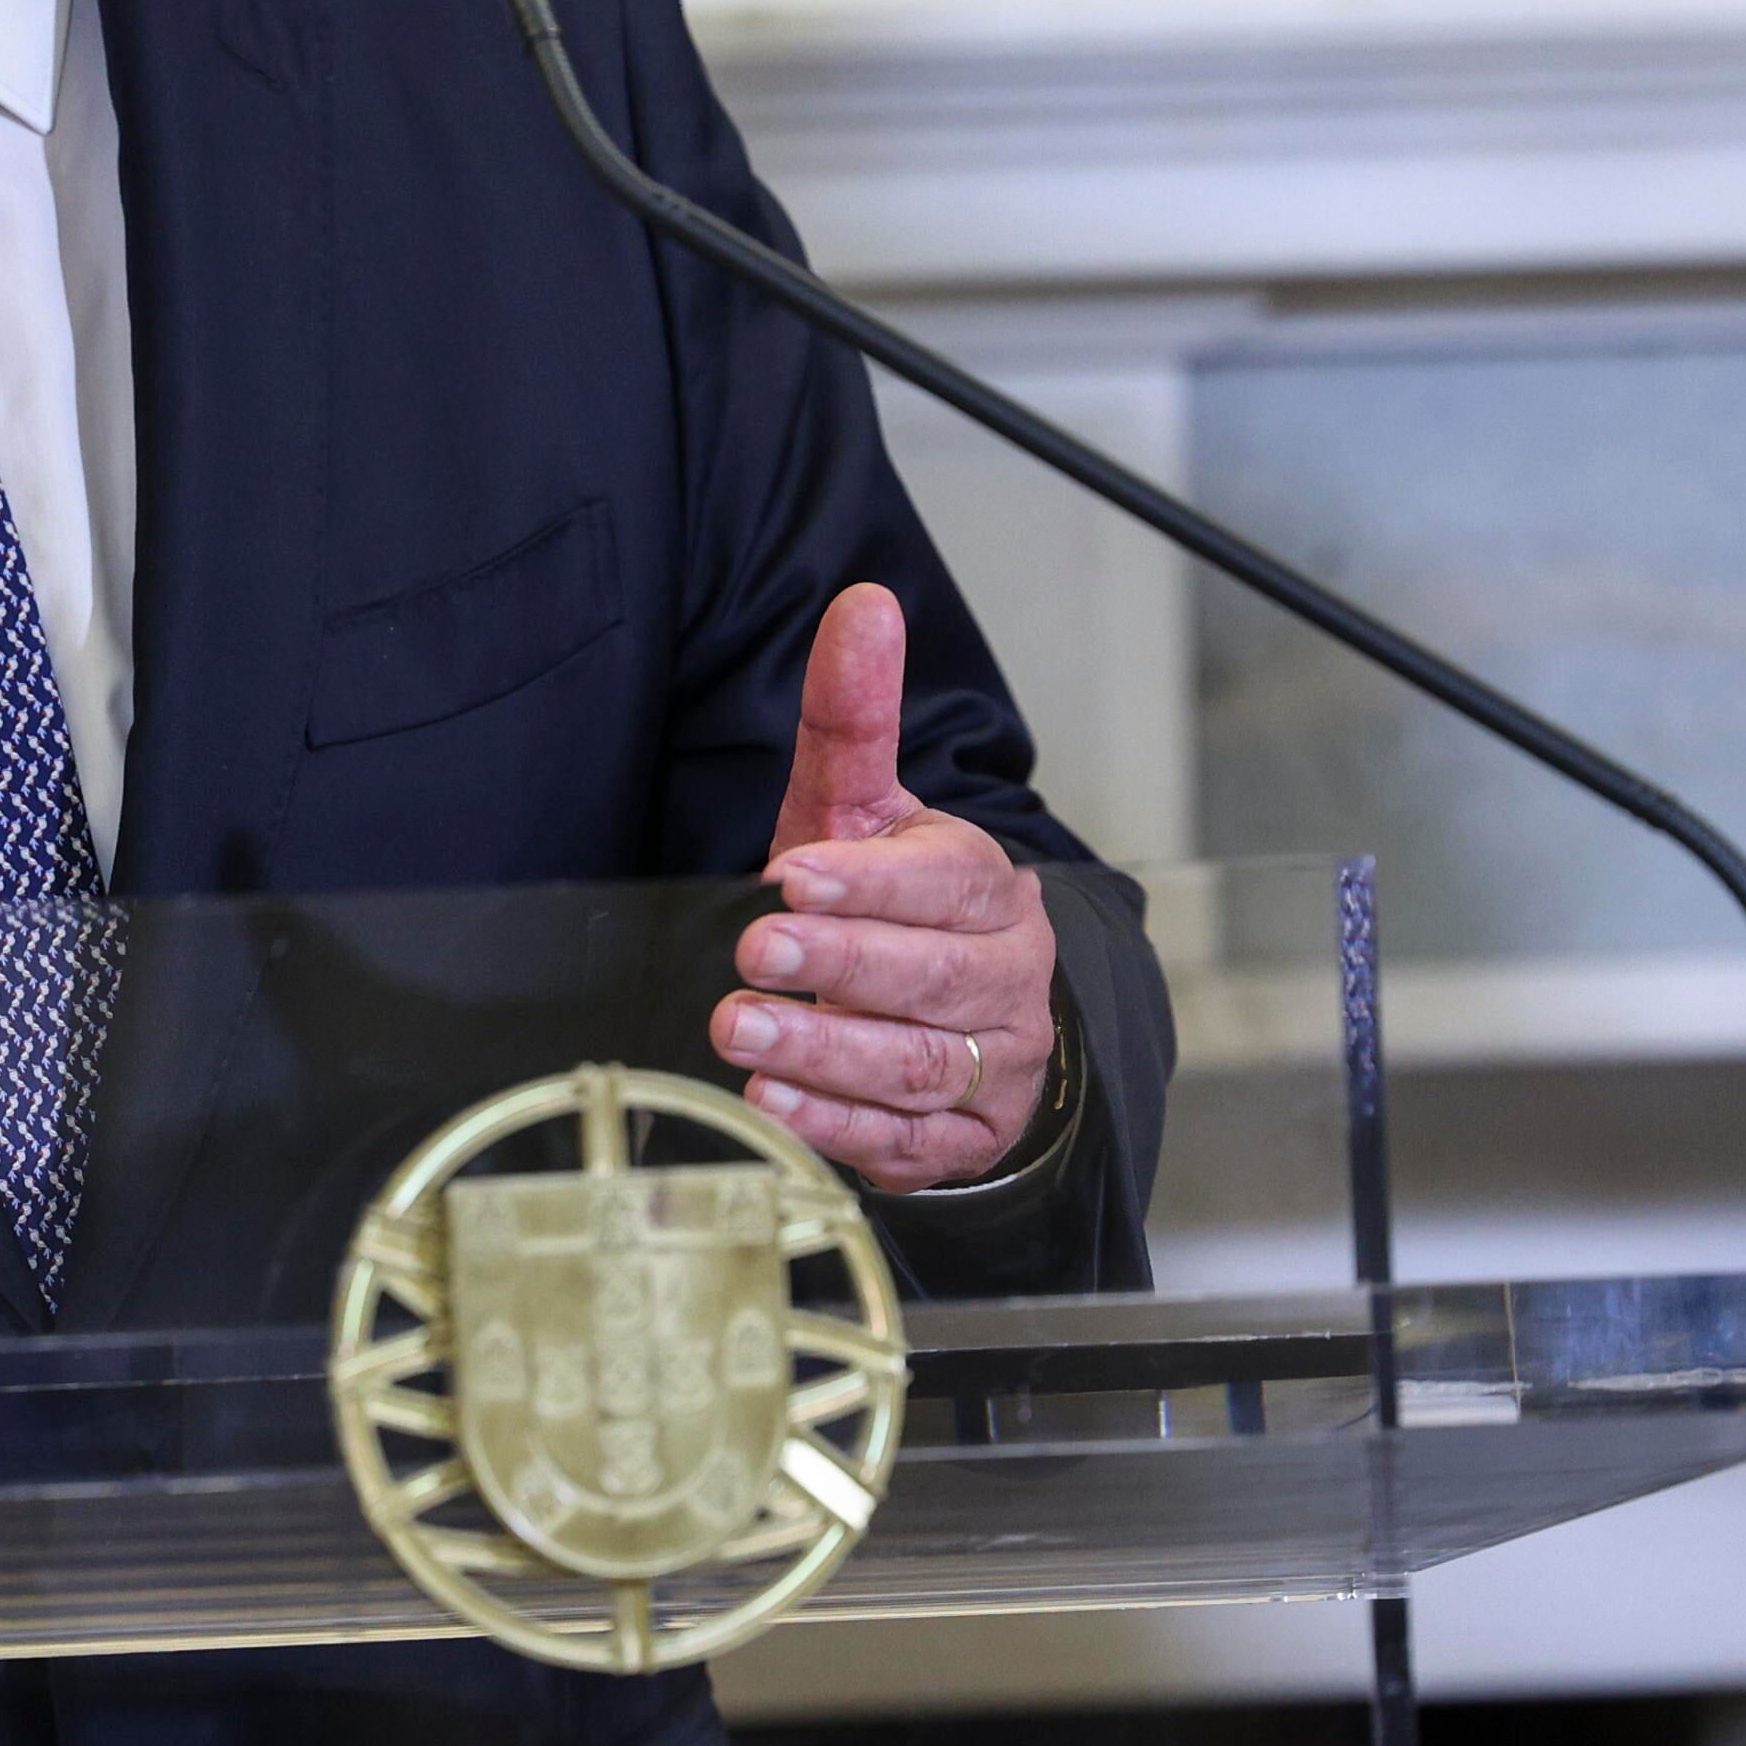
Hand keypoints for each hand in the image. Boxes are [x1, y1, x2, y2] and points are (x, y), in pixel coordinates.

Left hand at [709, 583, 1058, 1190]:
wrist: (970, 1016)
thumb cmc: (899, 901)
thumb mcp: (868, 810)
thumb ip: (856, 718)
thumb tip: (863, 604)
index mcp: (985, 889)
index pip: (942, 885)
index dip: (871, 883)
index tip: (795, 874)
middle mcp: (1002, 978)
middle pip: (930, 978)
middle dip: (840, 967)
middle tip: (754, 956)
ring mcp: (989, 1065)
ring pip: (915, 1064)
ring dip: (825, 1052)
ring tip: (743, 1035)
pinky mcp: (960, 1138)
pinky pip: (907, 1141)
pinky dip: (839, 1125)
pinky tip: (776, 1104)